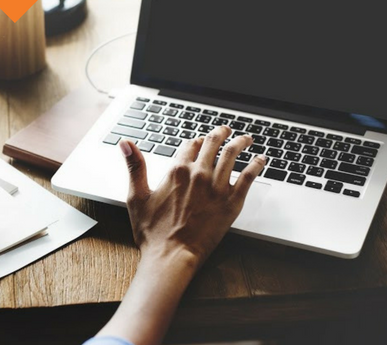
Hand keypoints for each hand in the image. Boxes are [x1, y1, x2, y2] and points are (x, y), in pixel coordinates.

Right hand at [120, 125, 266, 264]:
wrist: (172, 255)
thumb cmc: (152, 232)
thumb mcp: (137, 196)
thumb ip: (134, 166)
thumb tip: (125, 143)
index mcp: (176, 171)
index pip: (190, 145)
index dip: (194, 141)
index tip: (198, 141)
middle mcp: (198, 174)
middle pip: (213, 144)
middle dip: (220, 133)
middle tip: (226, 130)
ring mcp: (217, 187)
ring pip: (232, 154)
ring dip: (240, 142)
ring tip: (246, 138)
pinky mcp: (232, 202)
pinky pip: (249, 177)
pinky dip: (257, 165)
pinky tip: (261, 160)